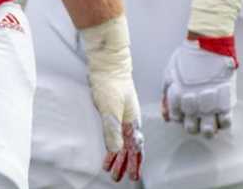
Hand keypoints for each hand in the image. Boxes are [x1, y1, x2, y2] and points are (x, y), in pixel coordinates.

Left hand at [81, 15, 143, 181]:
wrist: (106, 64)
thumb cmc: (111, 82)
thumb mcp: (110, 108)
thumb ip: (112, 129)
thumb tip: (117, 150)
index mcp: (132, 122)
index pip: (136, 148)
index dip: (134, 163)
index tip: (132, 176)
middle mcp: (128, 121)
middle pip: (129, 148)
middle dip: (125, 164)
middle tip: (118, 177)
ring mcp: (120, 116)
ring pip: (121, 142)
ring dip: (117, 156)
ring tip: (111, 169)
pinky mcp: (110, 111)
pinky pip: (113, 132)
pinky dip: (111, 143)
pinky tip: (108, 149)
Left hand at [162, 37, 236, 136]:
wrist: (209, 47)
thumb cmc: (187, 58)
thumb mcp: (169, 74)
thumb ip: (166, 96)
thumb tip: (166, 116)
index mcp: (176, 97)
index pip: (176, 119)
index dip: (180, 117)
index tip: (184, 113)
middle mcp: (192, 104)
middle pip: (191, 128)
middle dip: (192, 126)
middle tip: (196, 120)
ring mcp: (209, 105)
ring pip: (208, 130)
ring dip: (207, 130)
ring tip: (209, 124)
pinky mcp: (225, 102)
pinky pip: (225, 123)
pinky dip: (223, 124)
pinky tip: (220, 116)